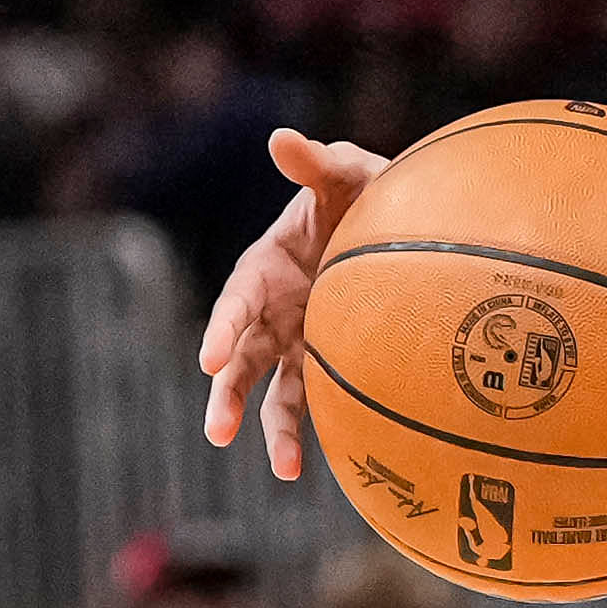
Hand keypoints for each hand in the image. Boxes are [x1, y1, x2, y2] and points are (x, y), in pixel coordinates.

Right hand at [201, 129, 387, 482]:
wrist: (396, 223)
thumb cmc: (363, 193)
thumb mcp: (344, 174)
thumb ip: (314, 164)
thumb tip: (282, 137)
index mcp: (265, 269)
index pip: (235, 302)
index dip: (222, 329)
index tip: (210, 357)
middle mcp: (273, 313)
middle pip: (240, 359)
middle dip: (228, 395)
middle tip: (218, 432)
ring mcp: (299, 341)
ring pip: (275, 391)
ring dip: (273, 430)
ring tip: (285, 469)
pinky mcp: (330, 361)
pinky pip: (319, 399)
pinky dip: (319, 429)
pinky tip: (326, 464)